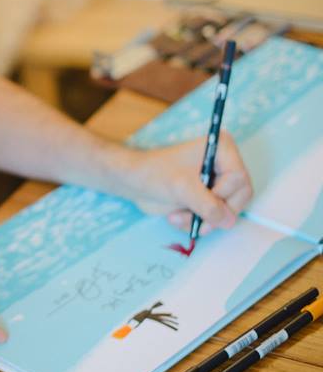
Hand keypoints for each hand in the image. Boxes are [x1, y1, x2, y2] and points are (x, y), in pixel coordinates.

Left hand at [121, 131, 252, 234]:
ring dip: (201, 220)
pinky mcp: (208, 198)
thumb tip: (228, 221)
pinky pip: (214, 218)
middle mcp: (224, 164)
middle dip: (212, 213)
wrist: (133, 182)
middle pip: (239, 198)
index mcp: (222, 149)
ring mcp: (217, 182)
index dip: (222, 194)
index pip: (239, 179)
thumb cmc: (154, 174)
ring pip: (227, 212)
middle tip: (193, 218)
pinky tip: (176, 216)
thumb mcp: (182, 188)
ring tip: (176, 216)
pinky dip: (196, 222)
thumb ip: (208, 205)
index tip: (201, 195)